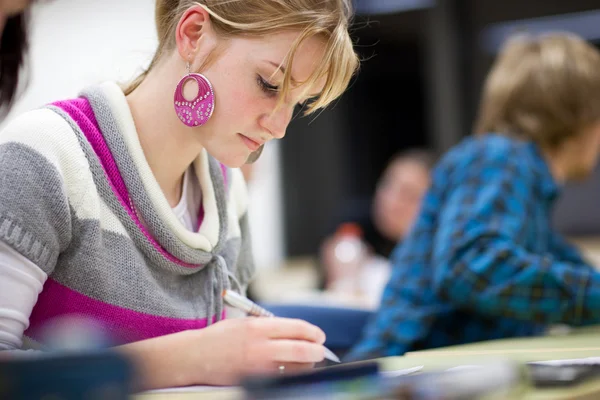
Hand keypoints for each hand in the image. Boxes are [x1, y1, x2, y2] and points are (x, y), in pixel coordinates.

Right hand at [186, 317, 325, 384]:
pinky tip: (294, 372)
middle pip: (301, 349)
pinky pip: (282, 379)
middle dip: (317, 350)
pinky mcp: (253, 380)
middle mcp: (260, 345)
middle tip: (322, 351)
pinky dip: (292, 375)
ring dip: (307, 365)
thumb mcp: (245, 322)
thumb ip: (270, 325)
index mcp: (258, 326)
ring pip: (295, 367)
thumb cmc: (220, 337)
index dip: (313, 332)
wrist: (194, 356)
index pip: (296, 327)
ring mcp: (257, 366)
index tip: (319, 336)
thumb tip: (298, 331)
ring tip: (309, 362)